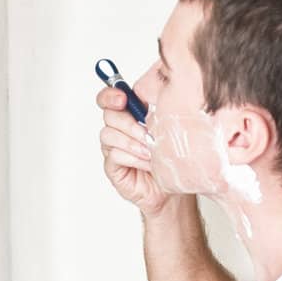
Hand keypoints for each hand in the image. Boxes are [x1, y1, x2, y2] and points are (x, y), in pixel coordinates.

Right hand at [97, 85, 170, 217]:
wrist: (172, 189)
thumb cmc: (169, 158)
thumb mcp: (166, 128)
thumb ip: (156, 110)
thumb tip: (157, 91)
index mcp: (128, 115)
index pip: (109, 98)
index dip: (110, 95)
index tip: (122, 99)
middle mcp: (118, 129)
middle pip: (109, 115)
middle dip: (129, 124)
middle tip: (148, 135)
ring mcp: (113, 148)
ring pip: (109, 135)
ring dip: (132, 142)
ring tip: (150, 152)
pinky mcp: (112, 166)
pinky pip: (114, 155)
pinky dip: (132, 158)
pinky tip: (147, 163)